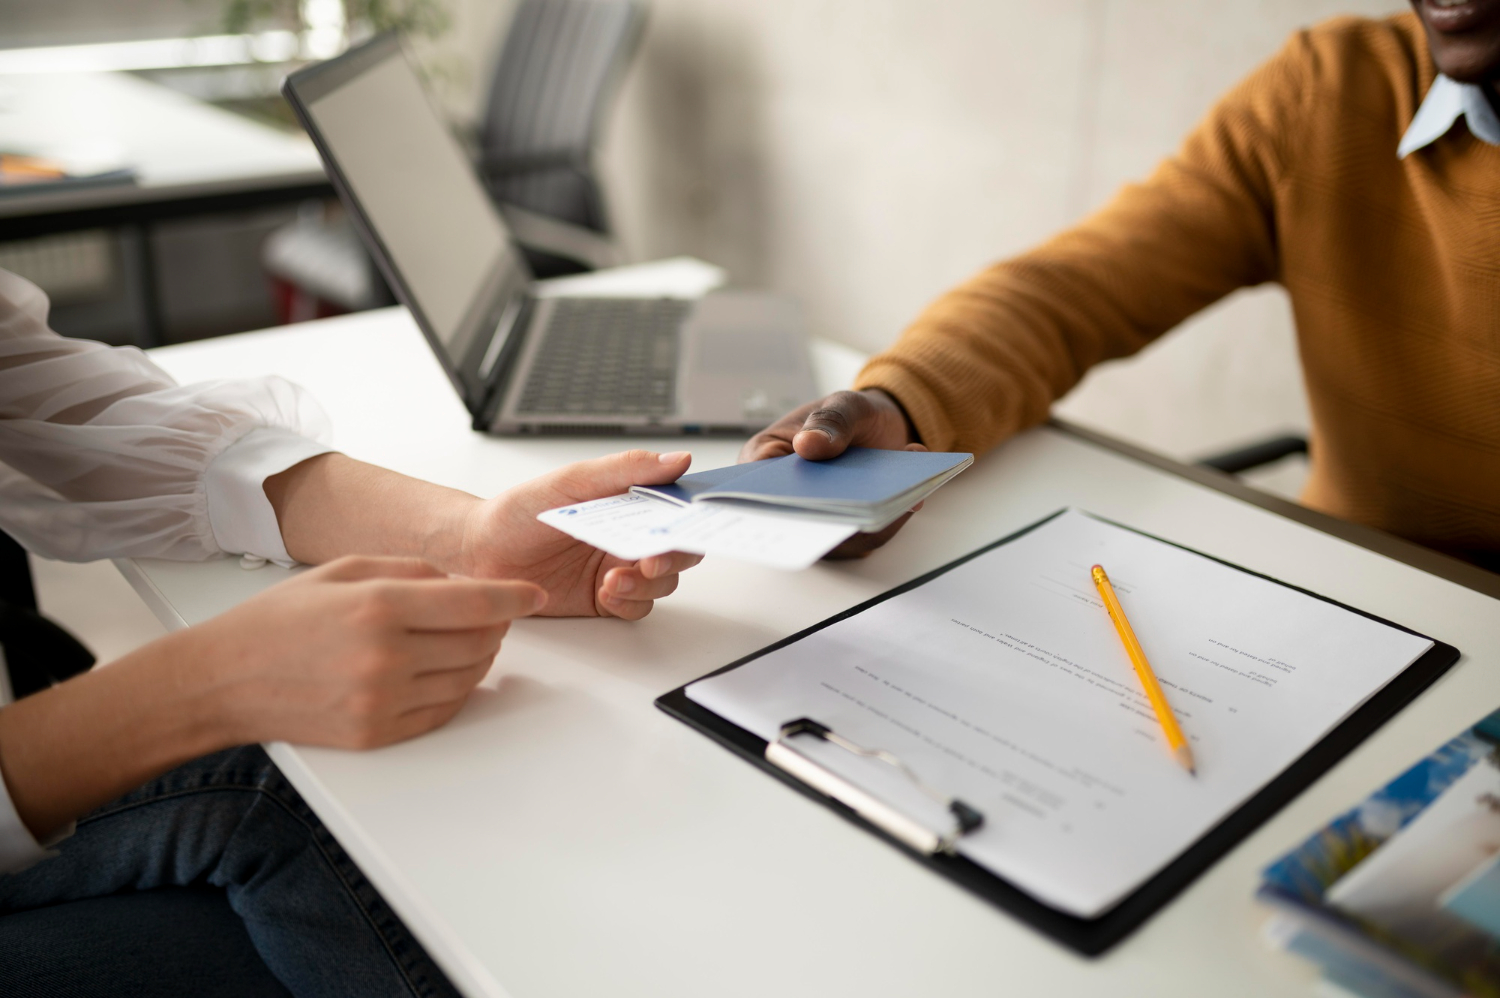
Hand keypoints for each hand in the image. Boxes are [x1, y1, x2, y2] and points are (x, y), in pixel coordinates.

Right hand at [192, 556, 544, 748]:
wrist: (223, 681)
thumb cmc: (279, 621)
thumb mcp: (342, 569)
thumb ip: (410, 570)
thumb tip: (462, 584)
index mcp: (378, 606)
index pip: (474, 605)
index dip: (513, 598)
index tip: (534, 595)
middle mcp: (386, 657)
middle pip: (479, 643)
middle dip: (494, 626)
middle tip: (486, 615)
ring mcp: (382, 701)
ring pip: (467, 679)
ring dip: (478, 658)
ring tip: (460, 641)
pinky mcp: (378, 734)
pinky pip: (443, 711)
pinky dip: (455, 690)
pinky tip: (440, 671)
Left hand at [448, 449, 702, 619]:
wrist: (479, 551)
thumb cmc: (520, 511)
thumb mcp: (574, 481)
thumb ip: (627, 470)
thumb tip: (676, 460)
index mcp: (630, 503)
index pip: (679, 510)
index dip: (693, 520)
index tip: (689, 526)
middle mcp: (629, 536)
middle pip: (680, 551)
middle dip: (673, 558)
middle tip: (651, 560)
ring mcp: (619, 568)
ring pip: (663, 584)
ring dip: (647, 584)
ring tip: (613, 579)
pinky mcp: (604, 599)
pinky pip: (636, 608)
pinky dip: (630, 602)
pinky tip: (607, 593)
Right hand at [740, 389, 926, 557]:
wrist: (882, 425)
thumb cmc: (849, 414)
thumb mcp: (845, 404)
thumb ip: (830, 420)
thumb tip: (807, 444)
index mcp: (765, 460)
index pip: (758, 491)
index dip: (772, 505)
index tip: (803, 503)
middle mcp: (787, 497)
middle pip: (800, 524)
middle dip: (836, 517)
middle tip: (868, 504)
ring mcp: (819, 517)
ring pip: (840, 538)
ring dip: (875, 518)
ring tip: (904, 487)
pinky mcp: (849, 529)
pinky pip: (868, 536)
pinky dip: (893, 517)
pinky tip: (913, 494)